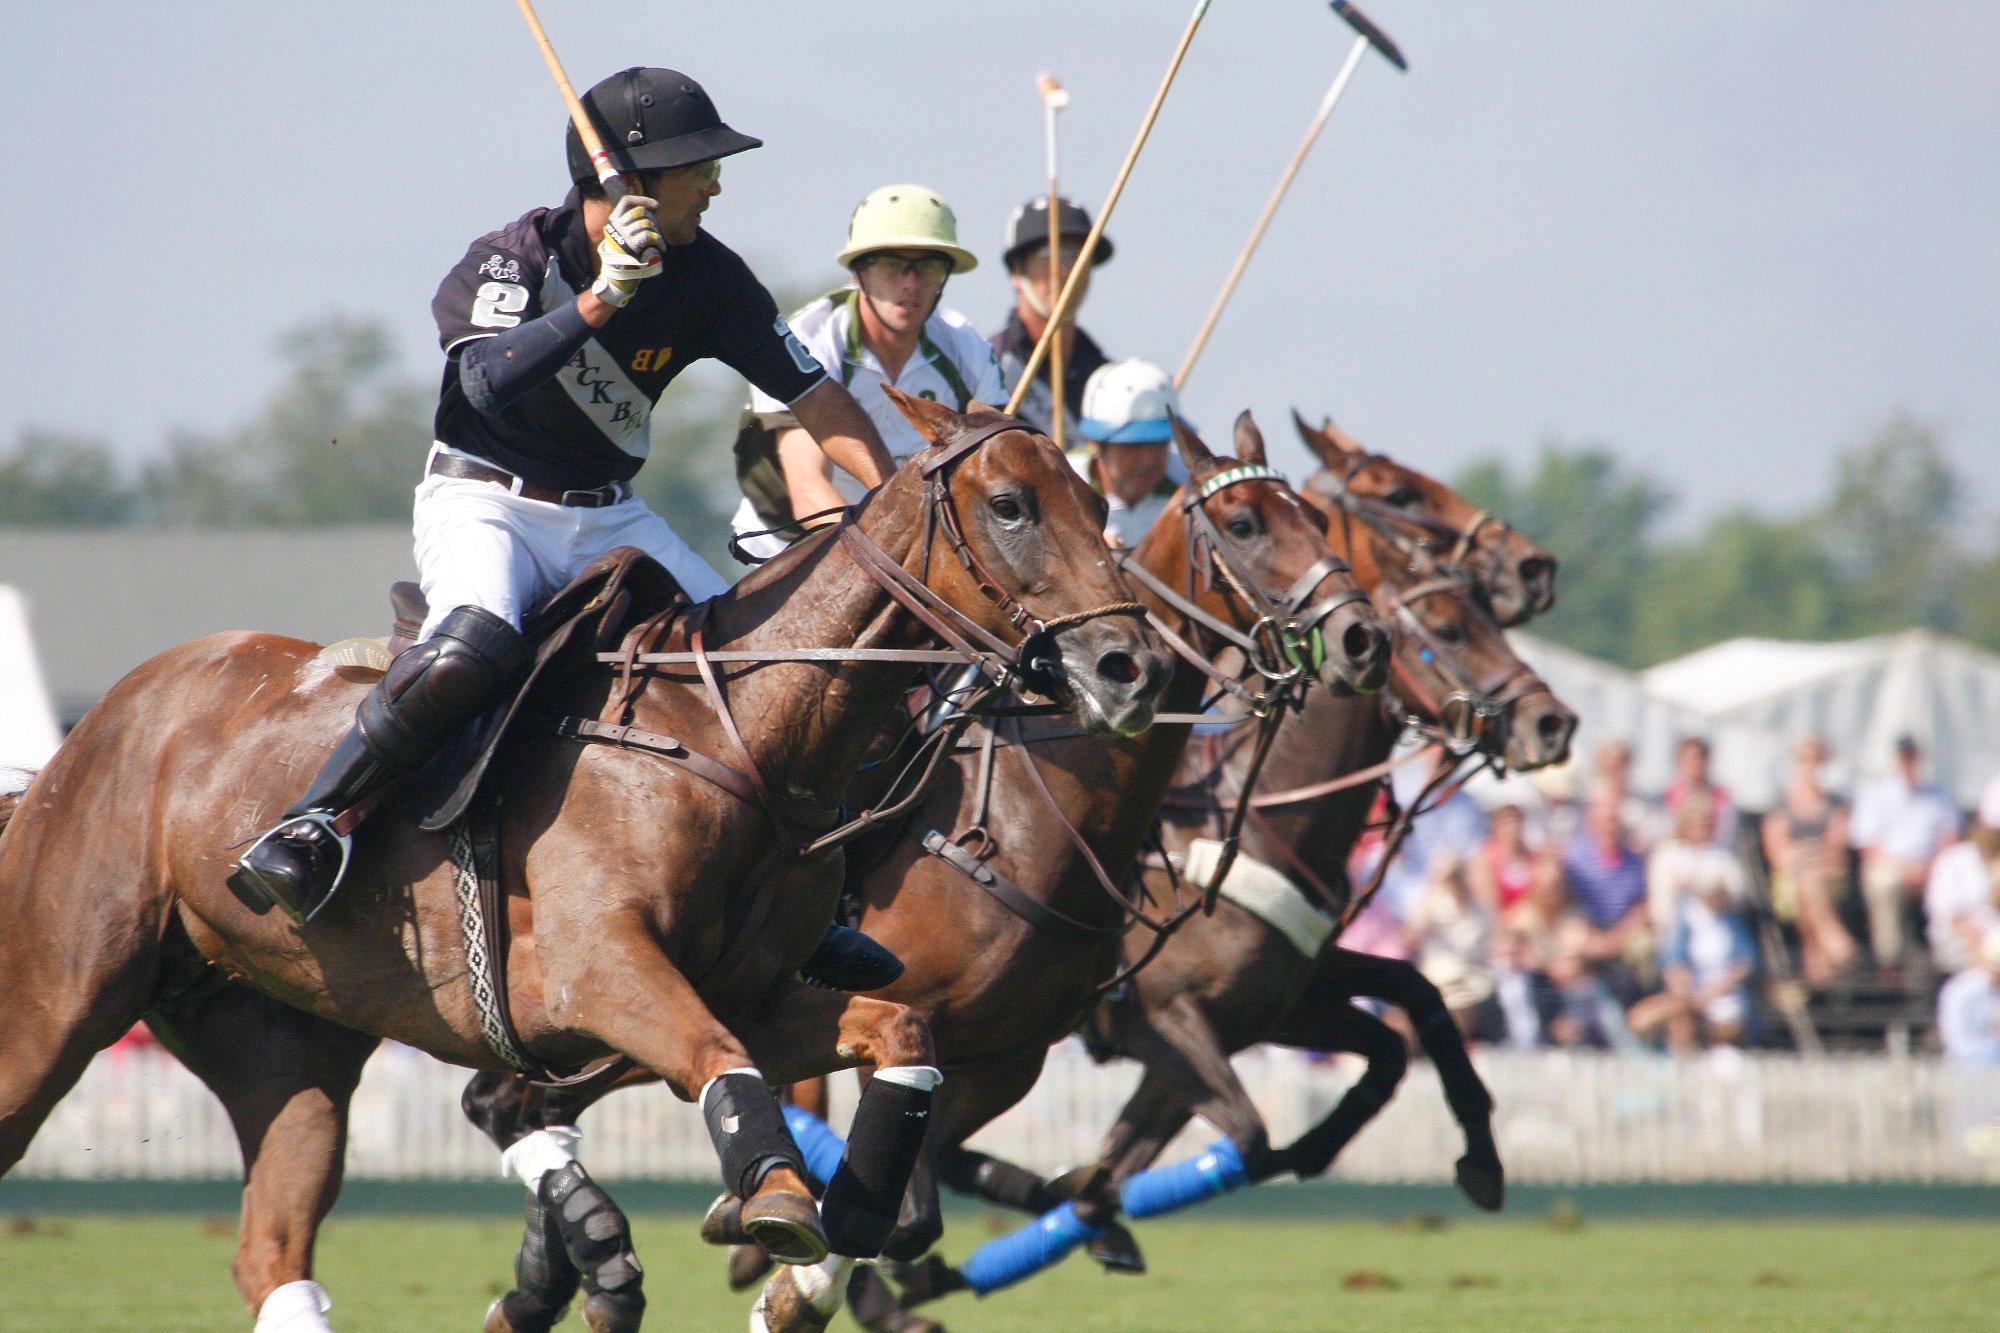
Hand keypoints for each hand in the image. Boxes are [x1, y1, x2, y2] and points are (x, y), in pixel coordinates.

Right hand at [591, 194, 662, 308]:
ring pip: (646, 224)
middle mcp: (616, 226)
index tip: (656, 205)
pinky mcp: (631, 245)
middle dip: (653, 220)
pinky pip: (649, 236)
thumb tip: (653, 210)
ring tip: (659, 243)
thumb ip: (634, 223)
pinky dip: (658, 241)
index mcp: (613, 221)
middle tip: (657, 232)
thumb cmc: (625, 256)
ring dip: (657, 233)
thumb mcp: (625, 236)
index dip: (642, 200)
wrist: (617, 276)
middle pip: (640, 212)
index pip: (626, 201)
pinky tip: (661, 248)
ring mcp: (623, 235)